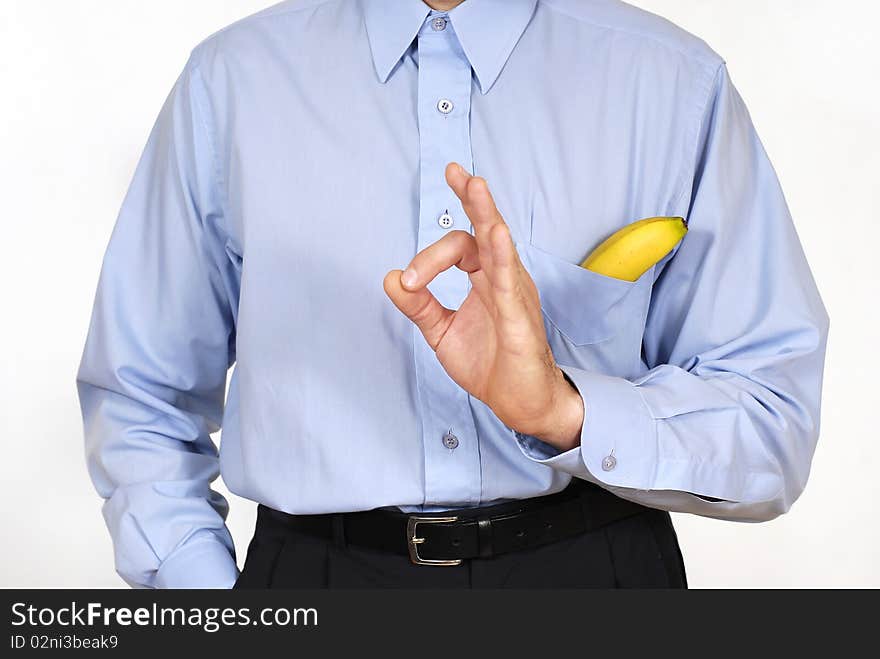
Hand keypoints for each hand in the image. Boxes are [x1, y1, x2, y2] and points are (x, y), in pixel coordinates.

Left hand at [383, 163, 583, 450]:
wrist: (519, 403)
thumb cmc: (490, 364)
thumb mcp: (442, 332)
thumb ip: (419, 305)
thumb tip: (392, 278)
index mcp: (485, 278)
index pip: (460, 246)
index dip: (429, 256)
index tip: (408, 281)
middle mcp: (502, 278)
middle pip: (486, 230)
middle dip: (472, 199)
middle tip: (456, 171)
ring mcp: (514, 295)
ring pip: (500, 246)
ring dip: (486, 214)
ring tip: (475, 185)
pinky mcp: (520, 318)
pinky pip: (509, 282)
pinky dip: (501, 256)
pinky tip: (495, 234)